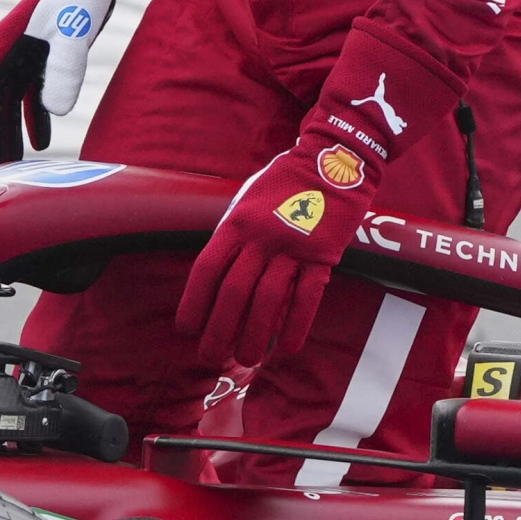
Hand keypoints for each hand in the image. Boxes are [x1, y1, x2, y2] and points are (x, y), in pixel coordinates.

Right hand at [0, 0, 116, 163]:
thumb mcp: (74, 32)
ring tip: (19, 161)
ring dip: (15, 127)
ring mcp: (29, 51)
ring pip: (14, 98)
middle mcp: (12, 49)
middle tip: (2, 168)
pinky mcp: (48, 52)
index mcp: (8, 43)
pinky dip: (38, 113)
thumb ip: (64, 69)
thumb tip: (56, 112)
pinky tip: (45, 137)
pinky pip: (35, 90)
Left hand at [181, 130, 375, 379]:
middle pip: (234, 292)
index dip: (194, 303)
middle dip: (219, 330)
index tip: (187, 329)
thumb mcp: (247, 198)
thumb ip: (232, 233)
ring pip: (268, 300)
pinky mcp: (323, 255)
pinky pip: (307, 297)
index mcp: (236, 222)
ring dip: (254, 336)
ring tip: (246, 359)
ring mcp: (294, 246)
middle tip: (211, 357)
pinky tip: (285, 349)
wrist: (333, 159)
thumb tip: (215, 276)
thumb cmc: (284, 182)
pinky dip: (295, 326)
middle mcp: (261, 236)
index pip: (207, 269)